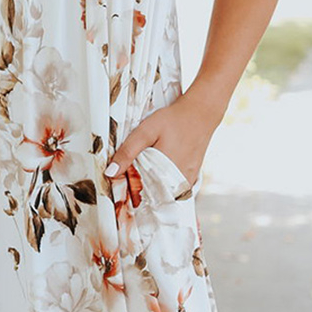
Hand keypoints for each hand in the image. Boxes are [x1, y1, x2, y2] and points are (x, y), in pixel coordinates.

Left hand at [104, 88, 218, 186]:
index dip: (126, 190)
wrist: (200, 114)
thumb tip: (110, 173)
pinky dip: (163, 185)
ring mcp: (186, 183)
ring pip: (162, 195)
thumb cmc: (174, 120)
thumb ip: (127, 152)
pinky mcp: (191, 180)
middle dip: (137, 190)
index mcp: (162, 173)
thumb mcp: (145, 131)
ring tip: (144, 172)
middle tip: (130, 175)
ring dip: (150, 188)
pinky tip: (158, 172)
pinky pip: (173, 190)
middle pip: (150, 197)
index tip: (119, 183)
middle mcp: (176, 182)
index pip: (138, 194)